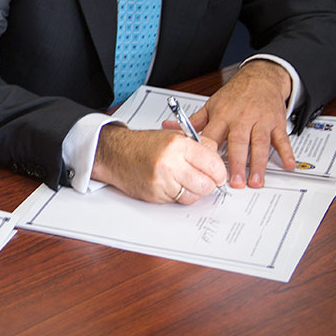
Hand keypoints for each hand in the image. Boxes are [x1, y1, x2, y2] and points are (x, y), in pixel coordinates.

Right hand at [92, 123, 225, 202]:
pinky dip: (179, 195)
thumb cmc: (143, 144)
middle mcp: (170, 162)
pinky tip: (172, 184)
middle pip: (207, 184)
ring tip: (186, 181)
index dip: (219, 171)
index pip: (213, 164)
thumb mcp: (174, 135)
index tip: (218, 173)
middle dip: (209, 184)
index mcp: (178, 144)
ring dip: (194, 191)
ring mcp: (162, 180)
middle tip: (205, 179)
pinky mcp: (155, 194)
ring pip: (194, 196)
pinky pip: (178, 201)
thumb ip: (199, 145)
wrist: (115, 153)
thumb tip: (218, 159)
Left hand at [189, 60, 295, 188]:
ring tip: (256, 181)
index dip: (209, 153)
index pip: (213, 136)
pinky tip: (288, 165)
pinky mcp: (276, 122)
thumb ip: (192, 121)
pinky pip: (282, 139)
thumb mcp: (211, 105)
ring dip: (258, 164)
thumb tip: (168, 127)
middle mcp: (241, 118)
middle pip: (238, 142)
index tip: (205, 170)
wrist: (260, 77)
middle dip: (236, 163)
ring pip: (260, 143)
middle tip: (235, 182)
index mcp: (222, 116)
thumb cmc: (234, 95)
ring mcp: (260, 121)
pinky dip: (287, 152)